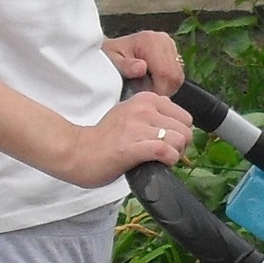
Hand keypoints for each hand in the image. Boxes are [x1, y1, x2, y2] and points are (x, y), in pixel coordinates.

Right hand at [63, 89, 194, 188]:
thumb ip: (154, 115)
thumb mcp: (131, 115)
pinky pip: (165, 151)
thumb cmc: (105, 139)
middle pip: (186, 130)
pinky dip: (168, 160)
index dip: (181, 133)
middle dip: (181, 146)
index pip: (185, 117)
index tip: (168, 143)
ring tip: (159, 159)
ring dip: (174, 154)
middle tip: (165, 154)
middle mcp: (143, 109)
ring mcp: (137, 126)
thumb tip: (178, 127)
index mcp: (145, 99)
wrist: (77, 152)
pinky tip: (158, 163)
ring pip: (179, 139)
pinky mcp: (132, 146)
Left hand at [103, 29, 183, 95]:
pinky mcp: (173, 52)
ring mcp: (170, 45)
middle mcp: (164, 40)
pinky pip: (176, 75)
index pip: (166, 73)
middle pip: (175, 76)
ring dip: (164, 87)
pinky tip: (151, 81)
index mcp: (150, 41)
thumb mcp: (111, 62)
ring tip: (145, 86)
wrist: (109, 50)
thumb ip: (125, 66)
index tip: (143, 96)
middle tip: (144, 92)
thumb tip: (141, 68)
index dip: (157, 90)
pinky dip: (165, 83)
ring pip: (177, 78)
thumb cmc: (108, 57)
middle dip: (161, 90)